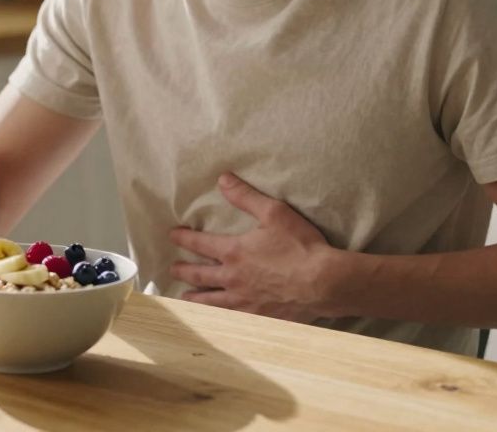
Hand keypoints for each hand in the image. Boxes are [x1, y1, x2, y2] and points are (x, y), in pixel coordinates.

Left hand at [169, 172, 336, 322]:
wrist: (324, 282)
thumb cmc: (301, 246)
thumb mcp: (274, 212)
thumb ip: (246, 196)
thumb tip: (223, 179)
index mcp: (234, 252)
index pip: (200, 244)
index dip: (184, 238)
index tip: (172, 235)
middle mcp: (232, 278)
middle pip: (200, 274)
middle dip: (183, 270)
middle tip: (173, 269)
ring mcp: (244, 300)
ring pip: (210, 300)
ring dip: (195, 298)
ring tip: (185, 298)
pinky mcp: (257, 316)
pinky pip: (230, 319)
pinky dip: (217, 318)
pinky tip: (214, 319)